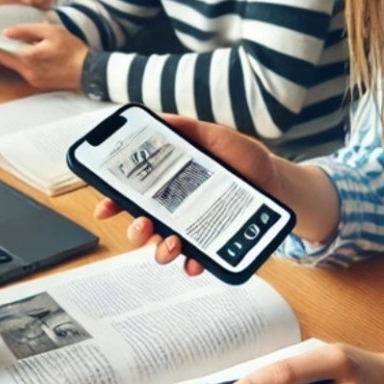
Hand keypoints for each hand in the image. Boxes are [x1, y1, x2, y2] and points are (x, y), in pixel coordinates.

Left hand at [0, 22, 88, 89]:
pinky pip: (27, 72)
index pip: (1, 53)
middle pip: (7, 61)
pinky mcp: (40, 84)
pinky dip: (25, 64)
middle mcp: (27, 72)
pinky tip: (33, 56)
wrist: (89, 72)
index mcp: (27, 58)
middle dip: (0, 52)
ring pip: (17, 66)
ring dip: (15, 57)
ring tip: (17, 46)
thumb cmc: (72, 49)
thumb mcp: (51, 31)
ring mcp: (33, 80)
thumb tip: (7, 32)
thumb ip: (26, 30)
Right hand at [94, 115, 281, 275]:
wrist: (278, 183)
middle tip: (144, 224)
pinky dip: (192, 264)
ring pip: (163, 247)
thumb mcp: (214, 136)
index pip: (131, 195)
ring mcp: (192, 230)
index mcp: (168, 184)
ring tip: (172, 243)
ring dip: (160, 250)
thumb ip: (186, 128)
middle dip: (135, 231)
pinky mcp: (212, 247)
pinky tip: (195, 261)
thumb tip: (157, 118)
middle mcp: (175, 210)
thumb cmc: (244, 159)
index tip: (104, 208)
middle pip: (141, 226)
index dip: (112, 202)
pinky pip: (195, 261)